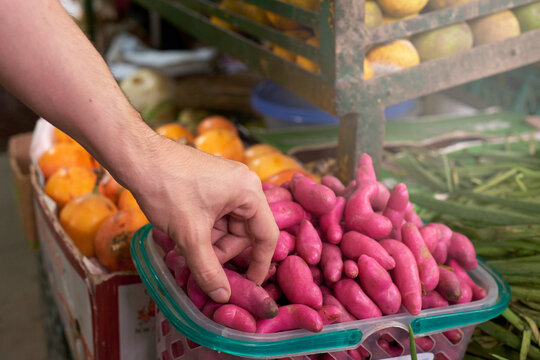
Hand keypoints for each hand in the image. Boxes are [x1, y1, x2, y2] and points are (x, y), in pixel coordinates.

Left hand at [126, 135, 278, 302]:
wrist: (137, 158)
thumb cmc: (166, 187)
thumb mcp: (189, 235)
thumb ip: (208, 268)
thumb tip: (222, 296)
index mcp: (248, 191)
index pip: (266, 235)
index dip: (259, 263)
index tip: (250, 284)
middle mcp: (243, 185)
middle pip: (244, 232)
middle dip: (223, 251)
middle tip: (200, 264)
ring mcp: (226, 184)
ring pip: (227, 227)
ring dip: (210, 243)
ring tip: (185, 248)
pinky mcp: (211, 186)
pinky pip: (216, 217)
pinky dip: (203, 231)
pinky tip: (184, 237)